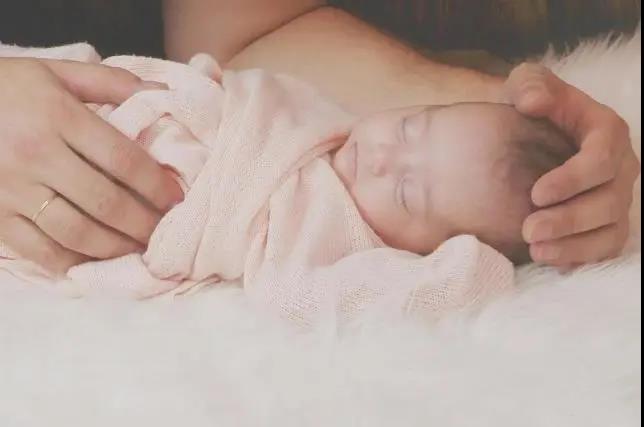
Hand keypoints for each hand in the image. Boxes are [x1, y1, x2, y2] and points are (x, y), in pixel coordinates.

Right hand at [0, 58, 183, 274]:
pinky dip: (70, 263)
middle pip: (105, 202)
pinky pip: (38, 249)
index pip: (122, 160)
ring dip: (115, 248)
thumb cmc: (5, 88)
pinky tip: (93, 264)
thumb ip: (110, 82)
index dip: (156, 186)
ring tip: (138, 251)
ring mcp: (12, 190)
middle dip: (144, 223)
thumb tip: (162, 93)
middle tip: (165, 233)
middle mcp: (37, 155)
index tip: (177, 200)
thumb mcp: (55, 72)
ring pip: (76, 232)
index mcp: (58, 117)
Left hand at [505, 63, 640, 267]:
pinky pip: (605, 247)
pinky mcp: (606, 222)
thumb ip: (531, 85)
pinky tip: (552, 263)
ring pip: (610, 230)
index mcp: (607, 131)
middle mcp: (620, 167)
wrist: (531, 128)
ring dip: (575, 246)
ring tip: (536, 251)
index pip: (601, 160)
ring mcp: (616, 198)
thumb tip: (532, 101)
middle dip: (569, 219)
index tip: (536, 194)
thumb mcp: (528, 84)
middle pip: (609, 201)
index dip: (573, 179)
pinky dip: (582, 258)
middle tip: (528, 230)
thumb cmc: (532, 104)